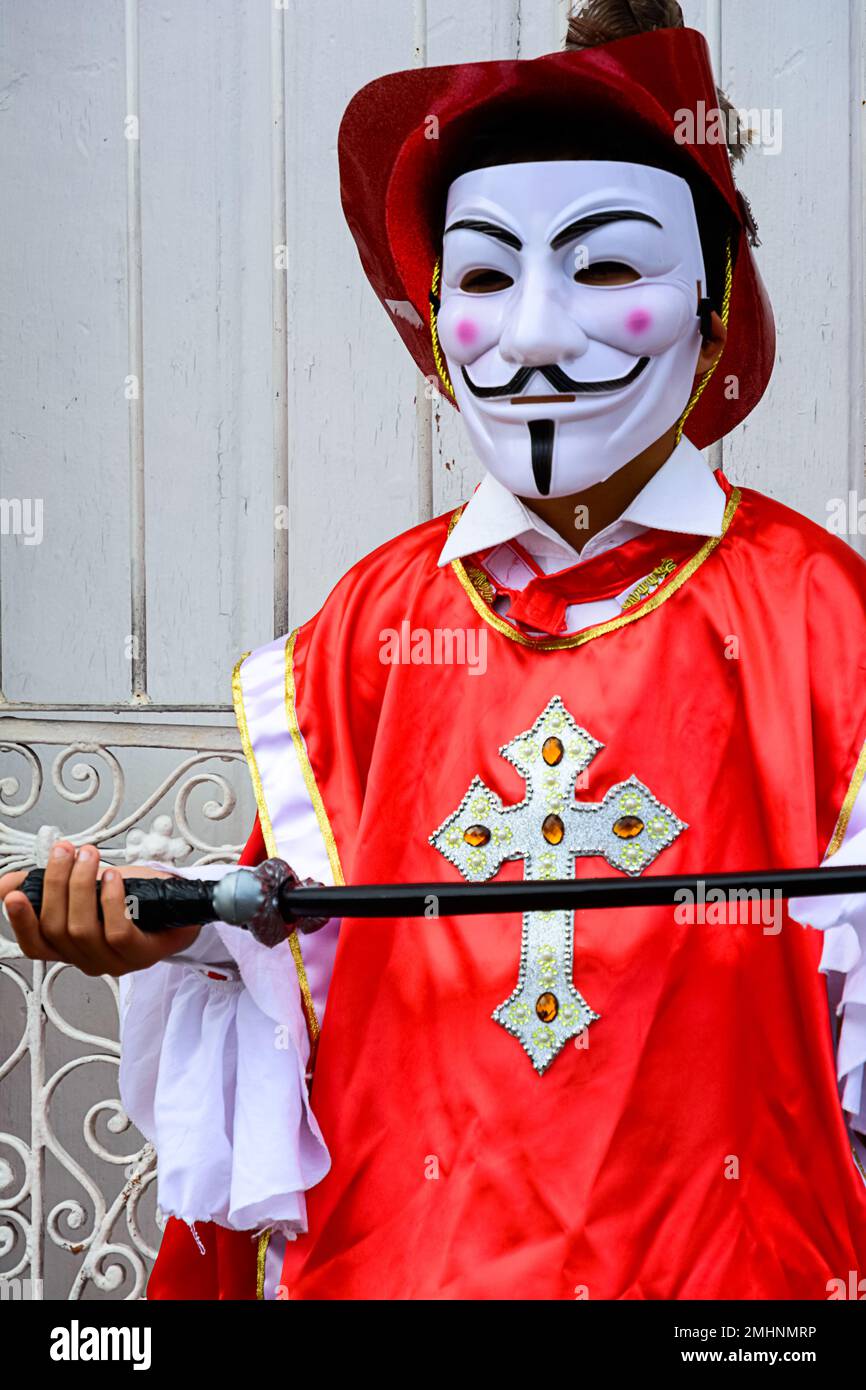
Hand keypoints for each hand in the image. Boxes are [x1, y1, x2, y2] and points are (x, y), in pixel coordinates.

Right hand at [0, 842, 202, 976]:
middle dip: (56, 883)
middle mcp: (87, 957)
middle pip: (56, 928)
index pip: (35, 943)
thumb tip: (10, 882)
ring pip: (82, 929)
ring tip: (89, 857)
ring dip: (82, 886)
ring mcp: (114, 961)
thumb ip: (51, 886)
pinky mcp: (141, 955)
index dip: (20, 921)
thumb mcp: (88, 888)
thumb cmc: (135, 900)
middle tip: (65, 852)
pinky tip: (112, 879)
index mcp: (70, 946)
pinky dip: (111, 901)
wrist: (181, 911)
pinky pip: (117, 931)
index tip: (14, 893)